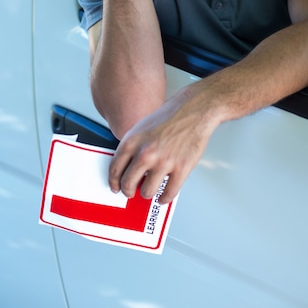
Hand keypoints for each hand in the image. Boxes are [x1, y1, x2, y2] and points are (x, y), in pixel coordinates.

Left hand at [108, 85, 216, 203]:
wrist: (194, 109)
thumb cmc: (170, 115)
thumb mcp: (142, 127)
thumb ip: (133, 148)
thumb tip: (128, 168)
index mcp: (133, 141)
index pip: (114, 169)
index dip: (113, 182)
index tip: (115, 187)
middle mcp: (146, 153)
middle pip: (128, 183)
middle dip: (128, 191)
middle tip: (131, 192)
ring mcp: (164, 162)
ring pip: (147, 192)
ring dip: (147, 194)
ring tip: (149, 190)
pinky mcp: (181, 168)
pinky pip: (169, 193)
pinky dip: (164, 198)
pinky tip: (163, 196)